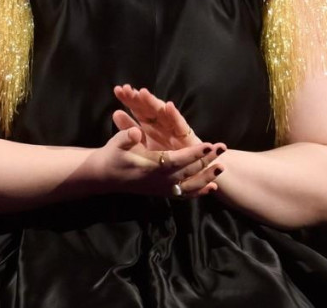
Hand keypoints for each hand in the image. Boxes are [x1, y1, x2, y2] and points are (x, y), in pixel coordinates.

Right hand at [91, 127, 223, 198]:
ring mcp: (161, 189)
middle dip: (207, 161)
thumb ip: (126, 137)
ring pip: (190, 186)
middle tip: (223, 149)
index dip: (194, 153)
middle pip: (188, 171)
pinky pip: (184, 195)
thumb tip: (136, 131)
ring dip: (207, 177)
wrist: (104, 176)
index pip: (178, 160)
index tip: (209, 145)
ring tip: (221, 169)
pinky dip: (198, 192)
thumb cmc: (112, 156)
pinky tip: (211, 188)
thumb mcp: (115, 143)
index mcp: (151, 166)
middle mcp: (159, 180)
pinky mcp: (162, 192)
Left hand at [113, 85, 202, 150]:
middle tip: (126, 89)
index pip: (138, 108)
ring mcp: (174, 127)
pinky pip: (179, 125)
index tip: (118, 90)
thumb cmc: (163, 157)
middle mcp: (162, 123)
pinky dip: (174, 115)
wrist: (186, 170)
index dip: (129, 99)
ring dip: (154, 102)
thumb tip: (116, 112)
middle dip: (138, 97)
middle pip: (148, 107)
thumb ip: (128, 130)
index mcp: (150, 124)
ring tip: (143, 93)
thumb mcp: (141, 145)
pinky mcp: (186, 136)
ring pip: (163, 113)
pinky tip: (168, 107)